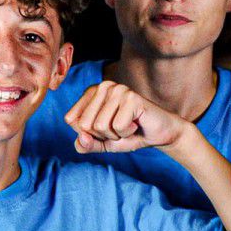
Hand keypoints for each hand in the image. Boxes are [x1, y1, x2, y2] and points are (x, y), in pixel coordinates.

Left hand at [61, 81, 187, 153]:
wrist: (159, 135)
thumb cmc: (130, 135)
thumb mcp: (102, 143)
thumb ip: (85, 144)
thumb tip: (81, 138)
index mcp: (91, 92)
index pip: (71, 119)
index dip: (88, 133)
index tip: (107, 128)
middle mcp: (103, 86)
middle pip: (85, 124)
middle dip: (103, 135)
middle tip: (119, 128)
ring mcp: (118, 90)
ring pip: (100, 126)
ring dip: (116, 135)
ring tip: (128, 126)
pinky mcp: (131, 98)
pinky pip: (117, 127)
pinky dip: (127, 133)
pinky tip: (136, 124)